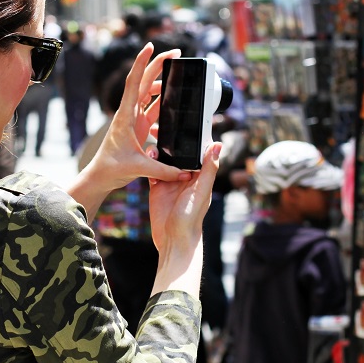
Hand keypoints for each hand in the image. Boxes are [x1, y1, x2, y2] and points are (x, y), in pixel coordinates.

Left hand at [93, 43, 192, 185]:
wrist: (101, 176)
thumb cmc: (112, 168)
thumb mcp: (140, 168)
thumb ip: (164, 170)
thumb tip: (185, 172)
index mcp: (126, 115)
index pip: (134, 82)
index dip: (141, 62)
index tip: (150, 45)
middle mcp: (129, 112)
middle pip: (145, 81)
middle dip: (159, 64)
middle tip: (176, 52)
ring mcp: (134, 118)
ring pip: (150, 93)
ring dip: (163, 83)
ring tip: (180, 79)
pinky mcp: (139, 126)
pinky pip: (153, 108)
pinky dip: (164, 102)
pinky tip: (174, 104)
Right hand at [148, 143, 220, 296]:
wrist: (173, 240)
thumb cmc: (191, 219)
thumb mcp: (201, 191)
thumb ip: (208, 169)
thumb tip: (218, 145)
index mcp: (201, 175)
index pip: (199, 151)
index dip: (194, 138)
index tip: (187, 121)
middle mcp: (186, 176)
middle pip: (179, 153)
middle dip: (171, 141)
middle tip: (161, 128)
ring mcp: (171, 181)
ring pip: (164, 160)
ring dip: (158, 152)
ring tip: (152, 145)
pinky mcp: (158, 188)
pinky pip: (153, 171)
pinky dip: (149, 164)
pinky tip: (145, 159)